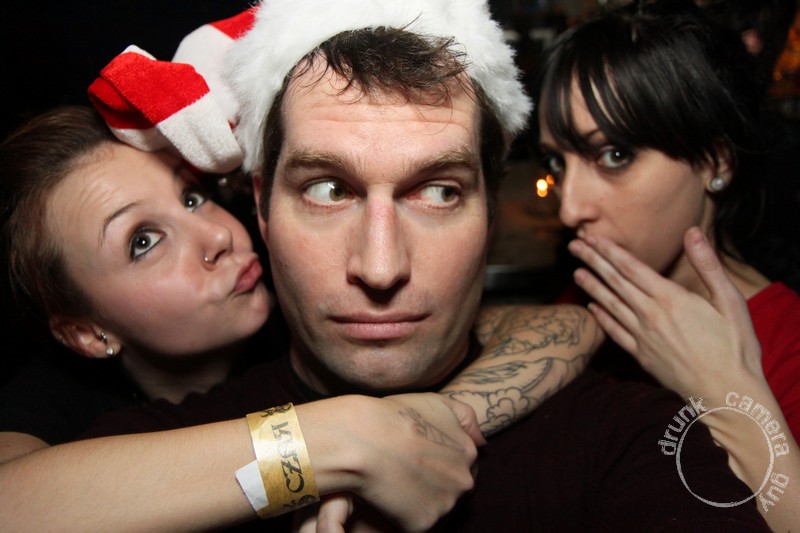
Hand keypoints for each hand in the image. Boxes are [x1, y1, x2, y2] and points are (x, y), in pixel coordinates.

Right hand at [298, 393, 481, 531]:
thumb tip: (483, 441)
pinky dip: (403, 514)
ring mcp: (445, 505)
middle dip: (435, 481)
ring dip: (420, 498)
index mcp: (468, 452)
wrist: (365, 440)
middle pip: (453, 487)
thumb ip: (467, 418)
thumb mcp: (438, 402)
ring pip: (436, 505)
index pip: (463, 463)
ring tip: (395, 482)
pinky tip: (388, 496)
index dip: (440, 461)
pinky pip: (416, 522)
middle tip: (407, 470)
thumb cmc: (396, 416)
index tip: (420, 458)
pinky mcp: (423, 524)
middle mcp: (464, 481)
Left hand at [567, 227, 763, 400]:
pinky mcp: (642, 356)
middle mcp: (651, 315)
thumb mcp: (730, 300)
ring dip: (592, 287)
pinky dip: (602, 318)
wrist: (728, 394)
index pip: (632, 268)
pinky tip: (592, 308)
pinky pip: (615, 333)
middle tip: (573, 246)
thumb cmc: (735, 346)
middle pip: (616, 282)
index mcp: (671, 298)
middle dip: (593, 262)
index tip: (593, 238)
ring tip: (576, 273)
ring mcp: (643, 337)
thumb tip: (692, 231)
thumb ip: (708, 265)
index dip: (610, 251)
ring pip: (611, 306)